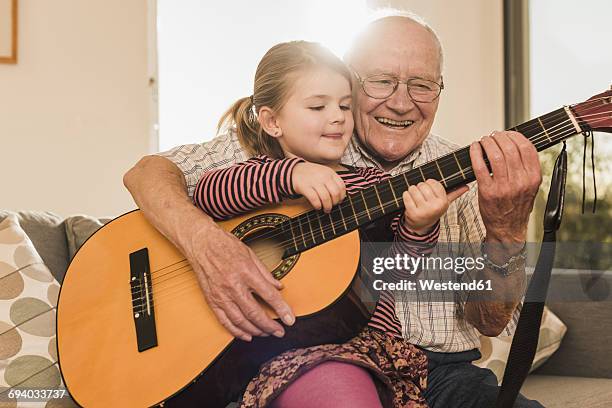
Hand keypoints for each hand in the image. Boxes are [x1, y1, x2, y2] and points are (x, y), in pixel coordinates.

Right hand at [186, 214, 294, 340]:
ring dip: (255, 331)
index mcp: (246, 272)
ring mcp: (221, 295)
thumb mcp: (251, 254)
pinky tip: (246, 335)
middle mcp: (233, 285)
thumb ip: (266, 273)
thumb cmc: (225, 245)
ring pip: (240, 320)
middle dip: (269, 326)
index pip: (268, 295)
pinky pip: (224, 321)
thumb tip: (278, 287)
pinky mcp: (212, 300)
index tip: (290, 319)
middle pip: (254, 312)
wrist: (201, 243)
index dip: (281, 309)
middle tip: (279, 332)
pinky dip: (236, 331)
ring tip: (266, 333)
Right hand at [292, 162, 345, 212]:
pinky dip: (318, 205)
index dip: (342, 196)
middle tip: (333, 206)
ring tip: (326, 209)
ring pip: (326, 198)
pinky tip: (318, 207)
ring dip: (327, 207)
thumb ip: (332, 181)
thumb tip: (340, 196)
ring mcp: (314, 181)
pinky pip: (314, 199)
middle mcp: (323, 176)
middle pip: (335, 193)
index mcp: (330, 173)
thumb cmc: (311, 174)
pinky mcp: (305, 187)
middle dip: (335, 203)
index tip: (339, 201)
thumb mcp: (324, 172)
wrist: (294, 171)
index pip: (341, 186)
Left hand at [402, 179, 468, 233]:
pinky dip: (406, 195)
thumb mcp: (444, 203)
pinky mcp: (412, 213)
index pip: (433, 182)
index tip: (429, 189)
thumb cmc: (433, 210)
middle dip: (420, 187)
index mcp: (443, 202)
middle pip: (423, 185)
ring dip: (412, 190)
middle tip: (421, 195)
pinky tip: (410, 200)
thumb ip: (455, 193)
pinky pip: (406, 195)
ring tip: (415, 197)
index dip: (429, 183)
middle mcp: (434, 207)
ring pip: (413, 188)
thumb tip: (466, 186)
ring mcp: (423, 210)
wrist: (422, 225)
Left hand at [470, 131, 541, 245]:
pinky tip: (474, 148)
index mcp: (533, 178)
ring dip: (487, 143)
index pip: (527, 148)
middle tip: (493, 136)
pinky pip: (480, 166)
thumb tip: (517, 144)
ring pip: (496, 155)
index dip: (515, 136)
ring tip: (484, 141)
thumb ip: (527, 168)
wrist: (507, 228)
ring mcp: (504, 187)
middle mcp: (521, 181)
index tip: (508, 133)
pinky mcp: (488, 191)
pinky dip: (475, 153)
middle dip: (499, 137)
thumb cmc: (516, 206)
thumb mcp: (530, 186)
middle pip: (510, 148)